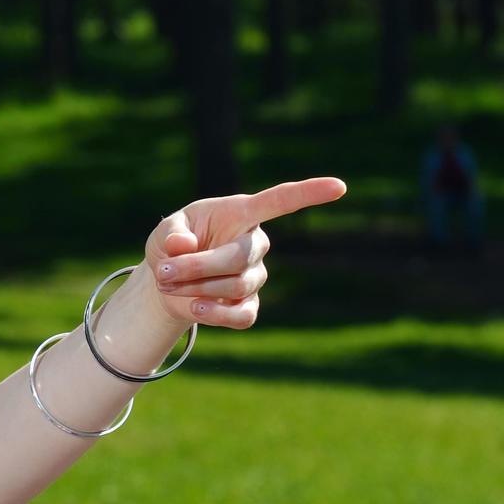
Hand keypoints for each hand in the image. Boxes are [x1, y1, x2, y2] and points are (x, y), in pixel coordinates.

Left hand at [144, 177, 346, 330]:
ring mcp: (255, 276)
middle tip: (164, 273)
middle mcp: (255, 244)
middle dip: (198, 267)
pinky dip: (215, 315)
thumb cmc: (172, 245)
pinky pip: (243, 315)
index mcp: (241, 214)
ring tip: (168, 284)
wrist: (167, 282)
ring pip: (236, 287)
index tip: (339, 187)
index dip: (309, 193)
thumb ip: (171, 233)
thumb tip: (183, 245)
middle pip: (239, 257)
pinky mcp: (249, 305)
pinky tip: (195, 307)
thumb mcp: (163, 232)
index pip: (281, 201)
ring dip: (196, 288)